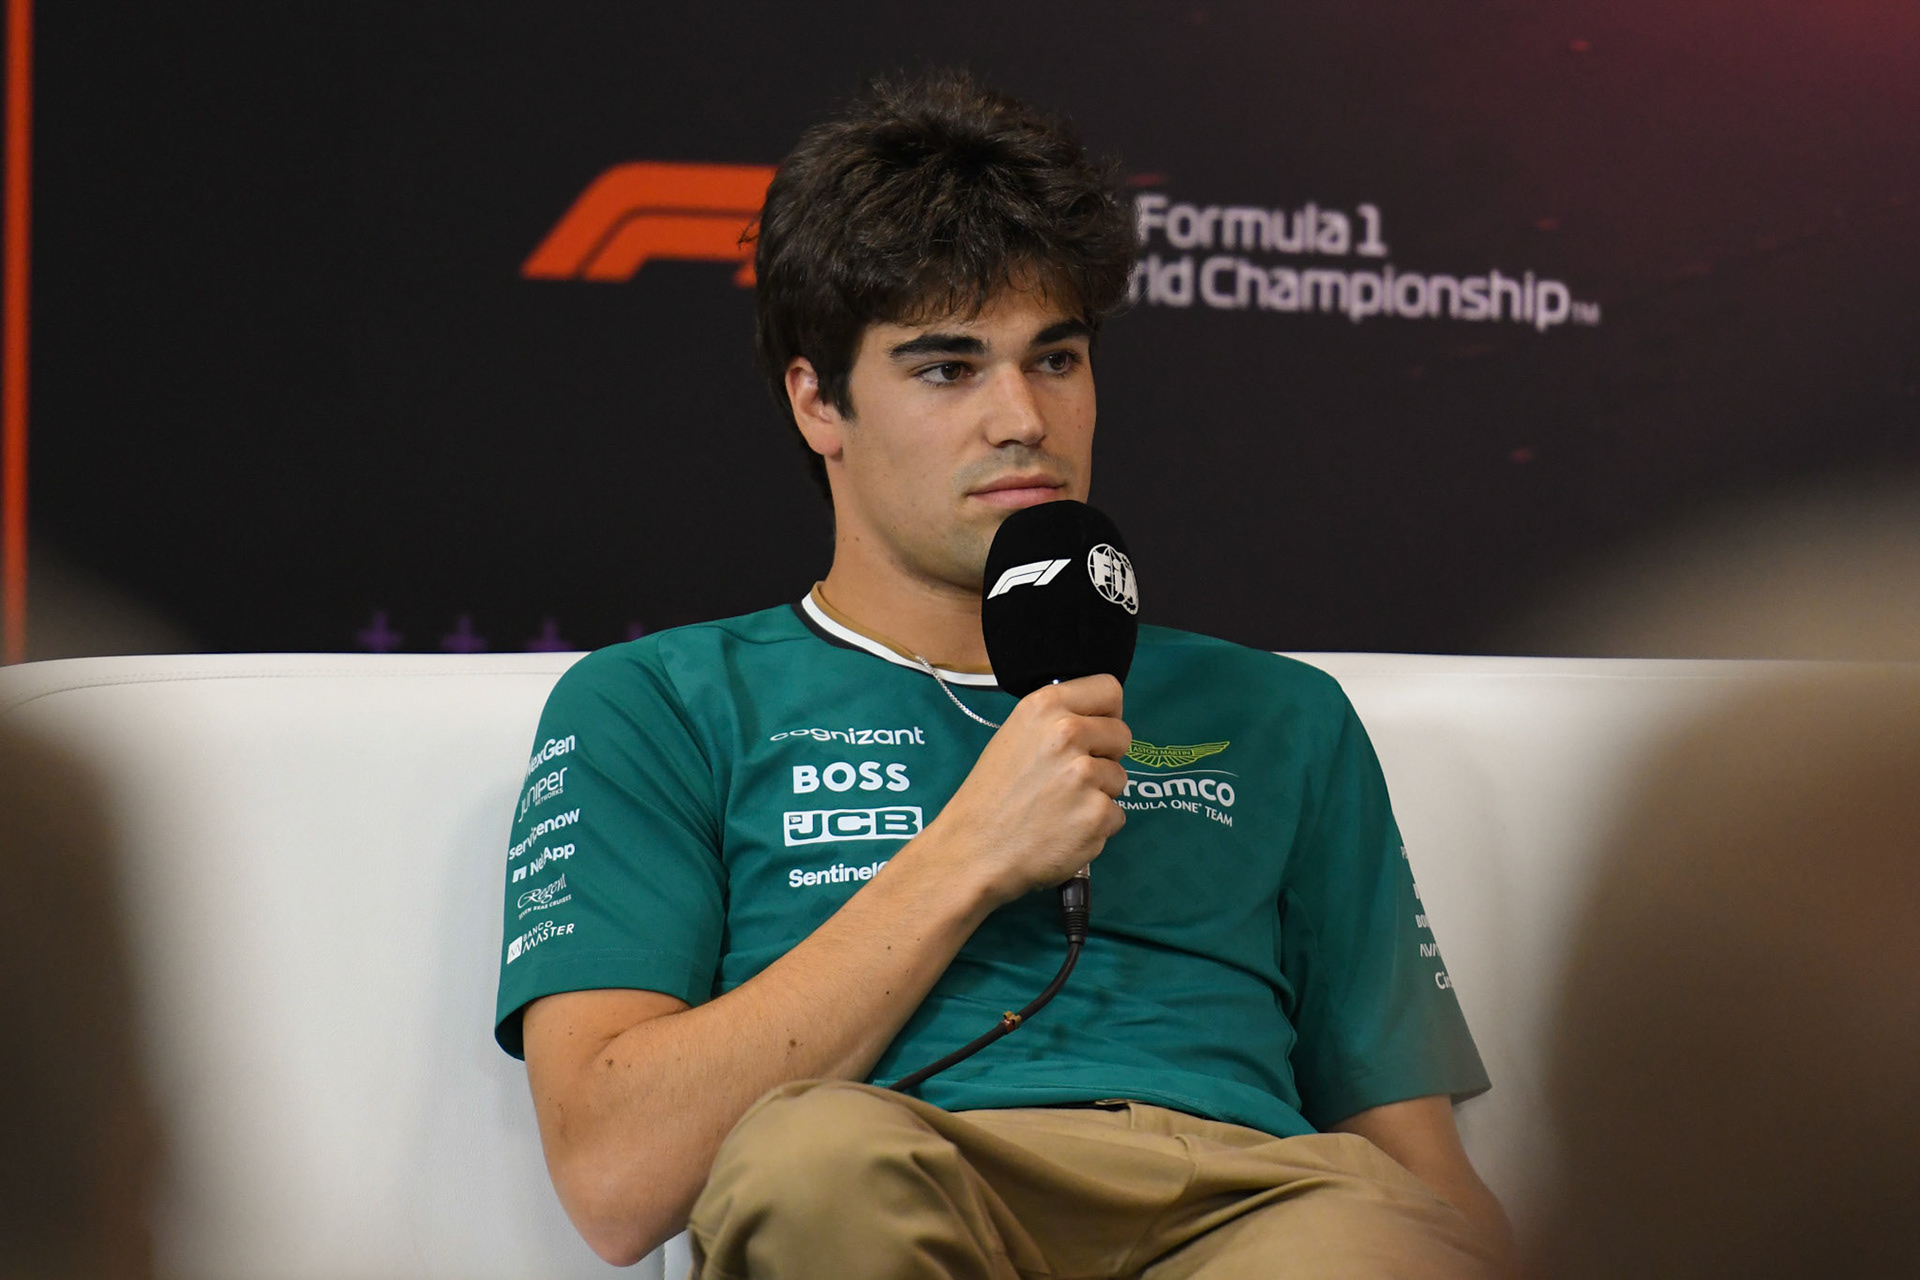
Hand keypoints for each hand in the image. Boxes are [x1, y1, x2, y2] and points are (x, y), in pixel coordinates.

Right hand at [919, 673, 1129, 906]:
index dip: (1106, 714)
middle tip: (1070, 777)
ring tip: (1060, 806)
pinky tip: (1064, 830)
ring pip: (1120, 778)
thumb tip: (1096, 720)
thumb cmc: (991, 796)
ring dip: (1099, 794)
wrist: (972, 850)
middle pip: (1122, 734)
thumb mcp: (1015, 736)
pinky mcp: (1097, 814)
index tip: (1094, 732)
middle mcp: (1067, 733)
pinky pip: (1116, 815)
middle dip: (1105, 756)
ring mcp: (1084, 775)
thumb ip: (1056, 721)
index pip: (1109, 689)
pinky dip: (1095, 826)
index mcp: (1045, 706)